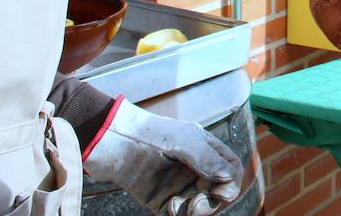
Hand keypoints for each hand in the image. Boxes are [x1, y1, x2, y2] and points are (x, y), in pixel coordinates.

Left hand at [84, 99, 242, 215]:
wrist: (109, 143)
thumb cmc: (147, 133)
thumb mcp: (181, 140)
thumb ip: (206, 158)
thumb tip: (230, 178)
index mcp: (206, 150)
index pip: (231, 170)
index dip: (231, 183)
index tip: (218, 191)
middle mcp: (196, 169)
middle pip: (219, 192)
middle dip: (212, 202)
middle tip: (195, 203)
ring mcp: (179, 185)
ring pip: (201, 207)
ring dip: (196, 211)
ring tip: (178, 207)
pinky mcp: (162, 200)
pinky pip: (180, 214)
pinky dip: (180, 215)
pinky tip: (171, 209)